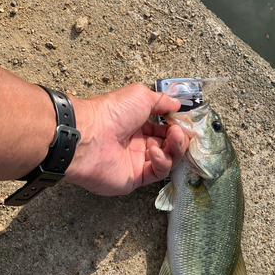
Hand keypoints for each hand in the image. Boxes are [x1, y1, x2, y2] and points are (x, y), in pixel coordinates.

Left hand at [65, 84, 188, 194]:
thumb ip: (161, 101)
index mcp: (136, 124)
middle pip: (169, 145)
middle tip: (180, 131)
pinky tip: (154, 151)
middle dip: (179, 138)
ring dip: (175, 148)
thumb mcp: (140, 96)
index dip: (176, 126)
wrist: (90, 134)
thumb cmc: (111, 112)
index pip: (164, 129)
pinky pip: (158, 172)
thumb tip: (176, 104)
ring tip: (174, 137)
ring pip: (167, 159)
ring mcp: (136, 161)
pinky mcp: (135, 178)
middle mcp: (137, 143)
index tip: (184, 122)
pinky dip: (162, 161)